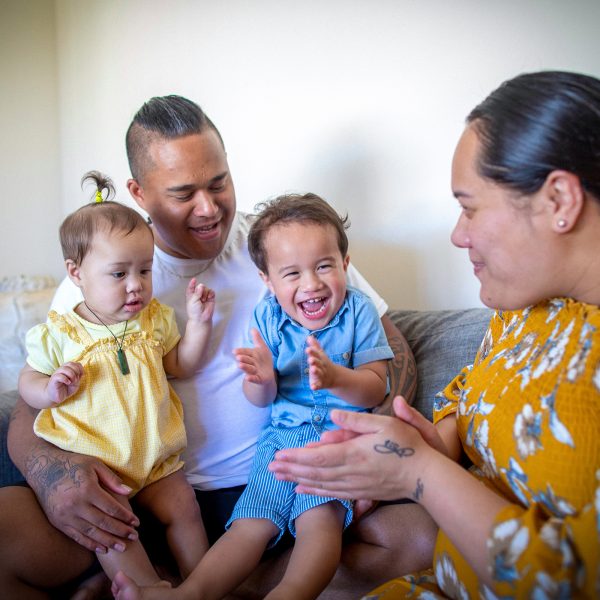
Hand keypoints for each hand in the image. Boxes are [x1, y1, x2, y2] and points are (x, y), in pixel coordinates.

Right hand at [27, 448, 139, 553]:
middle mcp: (76, 505)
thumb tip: (129, 492)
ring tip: (122, 547)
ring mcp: (66, 516)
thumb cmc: (73, 463)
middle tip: (134, 537)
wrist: (43, 470)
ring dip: (108, 541)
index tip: (136, 522)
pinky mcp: (58, 522)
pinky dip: (90, 544)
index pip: (111, 508)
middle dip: (120, 531)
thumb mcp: (94, 464)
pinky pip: (76, 536)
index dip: (125, 517)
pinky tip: (102, 549)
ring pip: (91, 533)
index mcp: (87, 490)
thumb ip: (112, 479)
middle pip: (103, 522)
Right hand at [46, 361, 82, 404]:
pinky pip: (59, 376)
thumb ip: (78, 377)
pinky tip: (68, 383)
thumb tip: (80, 373)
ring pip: (64, 368)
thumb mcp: (75, 383)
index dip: (80, 368)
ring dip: (72, 375)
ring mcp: (56, 374)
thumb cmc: (66, 389)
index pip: (75, 363)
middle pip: (70, 364)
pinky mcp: (53, 380)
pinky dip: (66, 379)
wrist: (56, 396)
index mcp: (67, 369)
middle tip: (76, 380)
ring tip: (72, 382)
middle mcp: (61, 370)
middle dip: (76, 371)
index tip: (81, 376)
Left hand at [186, 278, 215, 322]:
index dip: (192, 283)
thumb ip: (197, 292)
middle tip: (200, 296)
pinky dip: (211, 293)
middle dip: (200, 289)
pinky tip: (209, 297)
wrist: (201, 318)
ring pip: (206, 289)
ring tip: (204, 300)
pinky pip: (212, 292)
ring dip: (205, 293)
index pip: (191, 288)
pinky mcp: (211, 298)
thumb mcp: (193, 301)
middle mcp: (198, 295)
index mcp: (191, 295)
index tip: (194, 279)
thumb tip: (201, 285)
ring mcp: (205, 296)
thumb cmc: (194, 311)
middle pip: (200, 287)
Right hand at [233, 328, 274, 385]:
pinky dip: (251, 378)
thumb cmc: (262, 360)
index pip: (246, 352)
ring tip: (240, 365)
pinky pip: (255, 379)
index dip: (241, 351)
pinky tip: (247, 378)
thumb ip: (257, 339)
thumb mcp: (262, 348)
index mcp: (252, 355)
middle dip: (243, 358)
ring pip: (249, 369)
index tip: (234, 351)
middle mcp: (252, 363)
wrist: (267, 374)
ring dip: (245, 367)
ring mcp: (255, 372)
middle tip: (238, 357)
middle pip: (247, 360)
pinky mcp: (259, 379)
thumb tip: (253, 328)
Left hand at [269, 396, 436, 500]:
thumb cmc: (407, 445)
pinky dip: (313, 491)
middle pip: (313, 472)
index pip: (318, 457)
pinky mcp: (360, 493)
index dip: (296, 458)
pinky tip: (301, 490)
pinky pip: (331, 493)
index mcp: (354, 453)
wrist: (425, 476)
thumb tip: (332, 415)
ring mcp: (355, 485)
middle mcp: (350, 472)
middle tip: (269, 467)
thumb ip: (356, 420)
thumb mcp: (385, 423)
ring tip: (278, 477)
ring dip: (297, 480)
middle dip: (290, 469)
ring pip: (320, 484)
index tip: (279, 455)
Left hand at [305, 335, 335, 389]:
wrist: (334, 376)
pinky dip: (316, 386)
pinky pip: (318, 385)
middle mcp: (322, 367)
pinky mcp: (321, 384)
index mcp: (321, 359)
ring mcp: (322, 375)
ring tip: (312, 369)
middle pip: (318, 364)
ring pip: (319, 374)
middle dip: (315, 361)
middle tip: (310, 360)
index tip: (307, 349)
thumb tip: (309, 336)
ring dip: (316, 372)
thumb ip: (315, 346)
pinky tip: (313, 387)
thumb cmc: (323, 363)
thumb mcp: (320, 355)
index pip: (316, 354)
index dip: (312, 352)